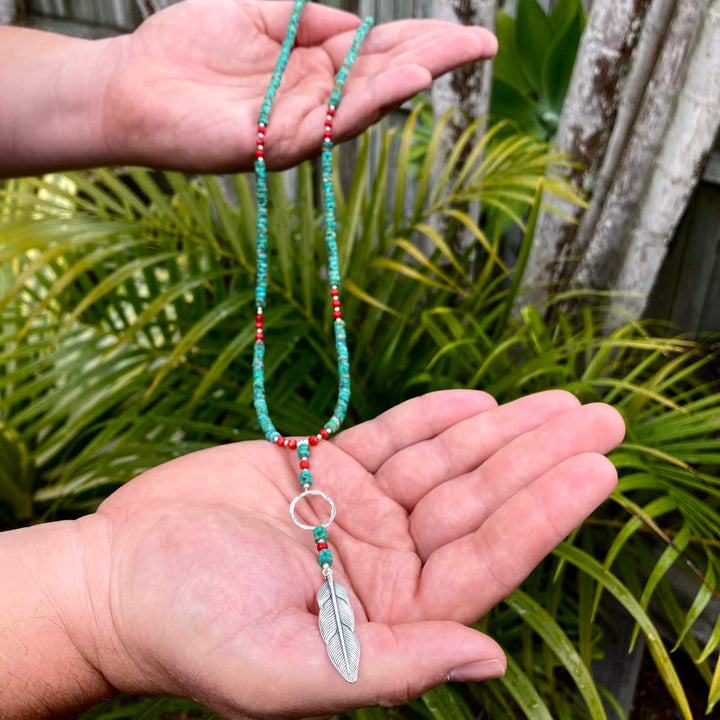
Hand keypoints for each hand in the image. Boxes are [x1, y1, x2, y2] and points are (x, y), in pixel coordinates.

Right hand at [65, 389, 623, 717]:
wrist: (116, 577)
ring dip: (501, 430)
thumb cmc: (185, 629)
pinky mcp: (323, 470)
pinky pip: (393, 437)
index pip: (485, 562)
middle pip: (479, 502)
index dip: (543, 514)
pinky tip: (478, 401)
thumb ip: (388, 668)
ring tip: (560, 402)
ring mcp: (356, 512)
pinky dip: (434, 416)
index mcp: (387, 619)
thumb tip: (488, 659)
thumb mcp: (280, 670)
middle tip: (602, 418)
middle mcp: (383, 563)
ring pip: (446, 463)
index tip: (595, 470)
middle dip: (540, 459)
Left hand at [103, 0, 497, 170]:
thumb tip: (359, 22)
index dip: (425, 39)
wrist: (135, 84)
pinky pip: (333, 122)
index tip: (472, 33)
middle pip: (384, 76)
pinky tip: (403, 80)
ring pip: (366, 101)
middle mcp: (316, 97)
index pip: (379, 49)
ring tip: (449, 58)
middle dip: (434, 58)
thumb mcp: (259, 11)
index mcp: (314, 63)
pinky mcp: (280, 144)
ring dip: (408, 78)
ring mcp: (302, 124)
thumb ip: (309, 17)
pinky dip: (370, 101)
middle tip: (484, 45)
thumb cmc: (189, 45)